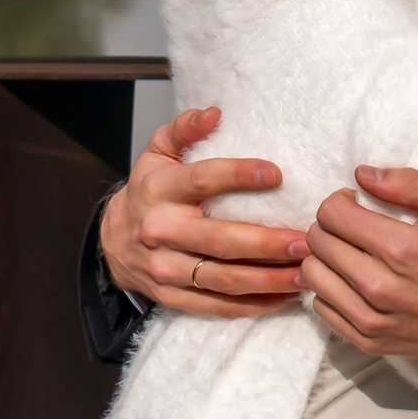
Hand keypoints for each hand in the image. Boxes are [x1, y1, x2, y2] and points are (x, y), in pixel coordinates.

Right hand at [98, 106, 306, 317]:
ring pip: (223, 278)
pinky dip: (253, 305)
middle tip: (306, 241)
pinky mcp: (172, 297)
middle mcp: (162, 231)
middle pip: (220, 239)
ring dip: (268, 280)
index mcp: (160, 190)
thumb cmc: (147, 191)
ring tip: (306, 273)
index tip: (277, 174)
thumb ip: (183, 129)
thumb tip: (214, 112)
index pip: (202, 180)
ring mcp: (166, 268)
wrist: (111, 243)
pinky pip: (217, 305)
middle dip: (267, 243)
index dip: (239, 176)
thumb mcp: (156, 154)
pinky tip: (284, 297)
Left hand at [302, 166, 417, 382]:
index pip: (332, 214)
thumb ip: (412, 184)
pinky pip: (322, 308)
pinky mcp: (369, 341)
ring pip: (312, 276)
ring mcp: (371, 319)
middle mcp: (378, 286)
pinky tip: (353, 280)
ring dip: (326, 257)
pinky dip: (330, 289)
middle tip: (355, 226)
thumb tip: (363, 174)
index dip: (340, 201)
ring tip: (351, 252)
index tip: (358, 203)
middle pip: (317, 243)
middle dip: (330, 225)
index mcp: (401, 249)